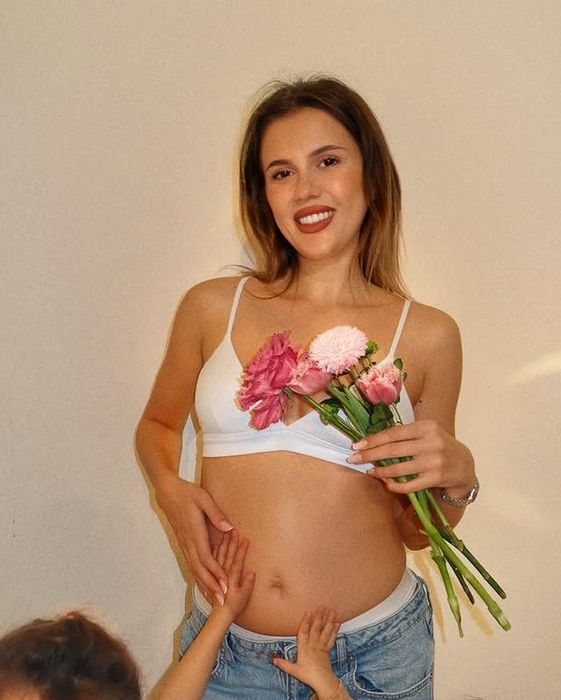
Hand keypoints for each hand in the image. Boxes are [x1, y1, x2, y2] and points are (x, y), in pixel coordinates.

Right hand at [156, 476, 233, 596]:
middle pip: (199, 569)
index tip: (226, 586)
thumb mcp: (204, 499)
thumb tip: (229, 529)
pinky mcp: (183, 543)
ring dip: (204, 584)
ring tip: (215, 599)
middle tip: (222, 601)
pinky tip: (204, 584)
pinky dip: (198, 576)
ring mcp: (184, 544)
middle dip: (211, 586)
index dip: (216, 573)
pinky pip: (191, 563)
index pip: (206, 558)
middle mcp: (188, 542)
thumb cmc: (188, 493)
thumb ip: (216, 514)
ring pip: (194, 568)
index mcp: (194, 532)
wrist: (167, 492)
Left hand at [210, 531, 254, 619]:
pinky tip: (214, 544)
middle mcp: (222, 574)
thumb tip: (252, 573)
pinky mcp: (212, 574)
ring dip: (223, 543)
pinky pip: (211, 560)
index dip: (241, 550)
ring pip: (219, 555)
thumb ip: (247, 585)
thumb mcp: (243, 598)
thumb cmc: (233, 606)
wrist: (219, 613)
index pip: (237, 561)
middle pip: (227, 554)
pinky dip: (213, 551)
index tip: (246, 539)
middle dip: (231, 541)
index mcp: (230, 578)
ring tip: (226, 533)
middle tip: (235, 530)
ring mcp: (216, 573)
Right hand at [272, 607, 342, 698]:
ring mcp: (321, 646)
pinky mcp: (327, 649)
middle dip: (319, 617)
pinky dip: (334, 630)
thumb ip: (283, 663)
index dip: (305, 622)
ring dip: (328, 621)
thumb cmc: (307, 675)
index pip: (303, 633)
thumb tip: (273, 659)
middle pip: (316, 629)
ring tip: (331, 611)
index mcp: (304, 648)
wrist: (322, 681)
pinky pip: (331, 638)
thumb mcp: (293, 670)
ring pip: (325, 632)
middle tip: (322, 606)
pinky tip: (337, 623)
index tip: (308, 612)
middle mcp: (313, 645)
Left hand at [348, 419, 474, 494]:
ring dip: (380, 471)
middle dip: (370, 455)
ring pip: (399, 468)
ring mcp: (434, 461)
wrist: (464, 464)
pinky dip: (395, 485)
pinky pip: (409, 484)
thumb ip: (404, 435)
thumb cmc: (438, 446)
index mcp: (426, 427)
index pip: (394, 433)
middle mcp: (431, 442)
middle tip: (353, 459)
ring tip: (370, 472)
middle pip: (393, 450)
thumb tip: (371, 440)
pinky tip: (387, 483)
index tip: (357, 445)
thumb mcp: (425, 434)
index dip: (373, 440)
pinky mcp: (436, 478)